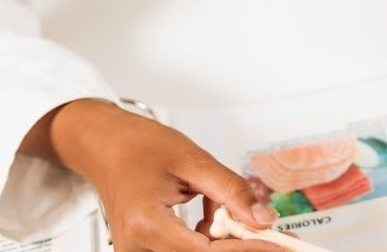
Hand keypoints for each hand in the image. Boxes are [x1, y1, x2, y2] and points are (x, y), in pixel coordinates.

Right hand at [42, 99, 283, 251]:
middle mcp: (136, 246)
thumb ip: (232, 192)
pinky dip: (207, 239)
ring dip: (223, 241)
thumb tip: (264, 220)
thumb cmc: (141, 146)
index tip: (280, 244)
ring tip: (234, 212)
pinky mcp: (143, 251)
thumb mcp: (195, 161)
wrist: (105, 146)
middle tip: (276, 236)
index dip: (247, 250)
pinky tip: (212, 215)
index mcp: (146, 223)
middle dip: (240, 246)